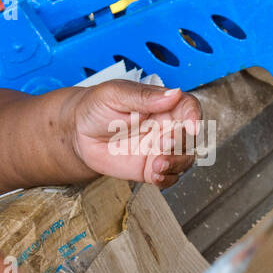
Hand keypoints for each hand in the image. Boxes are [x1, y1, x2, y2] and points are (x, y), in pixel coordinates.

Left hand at [65, 81, 203, 188]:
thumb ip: (143, 96)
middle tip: (162, 144)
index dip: (195, 116)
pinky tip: (155, 175)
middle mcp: (165, 126)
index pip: (189, 107)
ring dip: (177, 164)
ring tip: (157, 164)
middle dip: (181, 144)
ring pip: (185, 159)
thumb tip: (173, 93)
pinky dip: (167, 179)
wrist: (77, 134)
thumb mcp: (115, 95)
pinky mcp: (150, 168)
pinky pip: (169, 177)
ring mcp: (160, 149)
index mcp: (162, 104)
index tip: (192, 127)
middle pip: (190, 136)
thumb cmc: (95, 107)